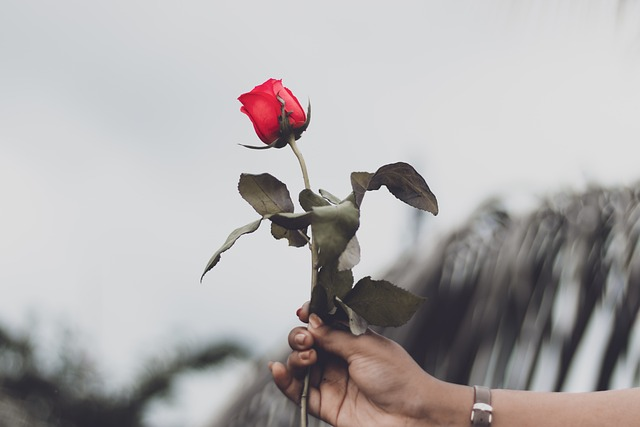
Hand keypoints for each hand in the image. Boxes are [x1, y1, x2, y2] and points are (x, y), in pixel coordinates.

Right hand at [269, 303, 471, 426]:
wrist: (411, 416)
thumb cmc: (398, 377)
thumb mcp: (365, 346)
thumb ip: (334, 334)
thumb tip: (310, 320)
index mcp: (352, 339)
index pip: (324, 323)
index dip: (311, 316)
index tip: (302, 311)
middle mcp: (339, 359)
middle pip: (307, 342)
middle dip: (300, 336)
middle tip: (307, 339)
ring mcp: (331, 381)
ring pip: (299, 364)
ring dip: (295, 357)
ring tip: (308, 356)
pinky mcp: (325, 405)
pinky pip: (297, 392)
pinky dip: (283, 380)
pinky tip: (277, 369)